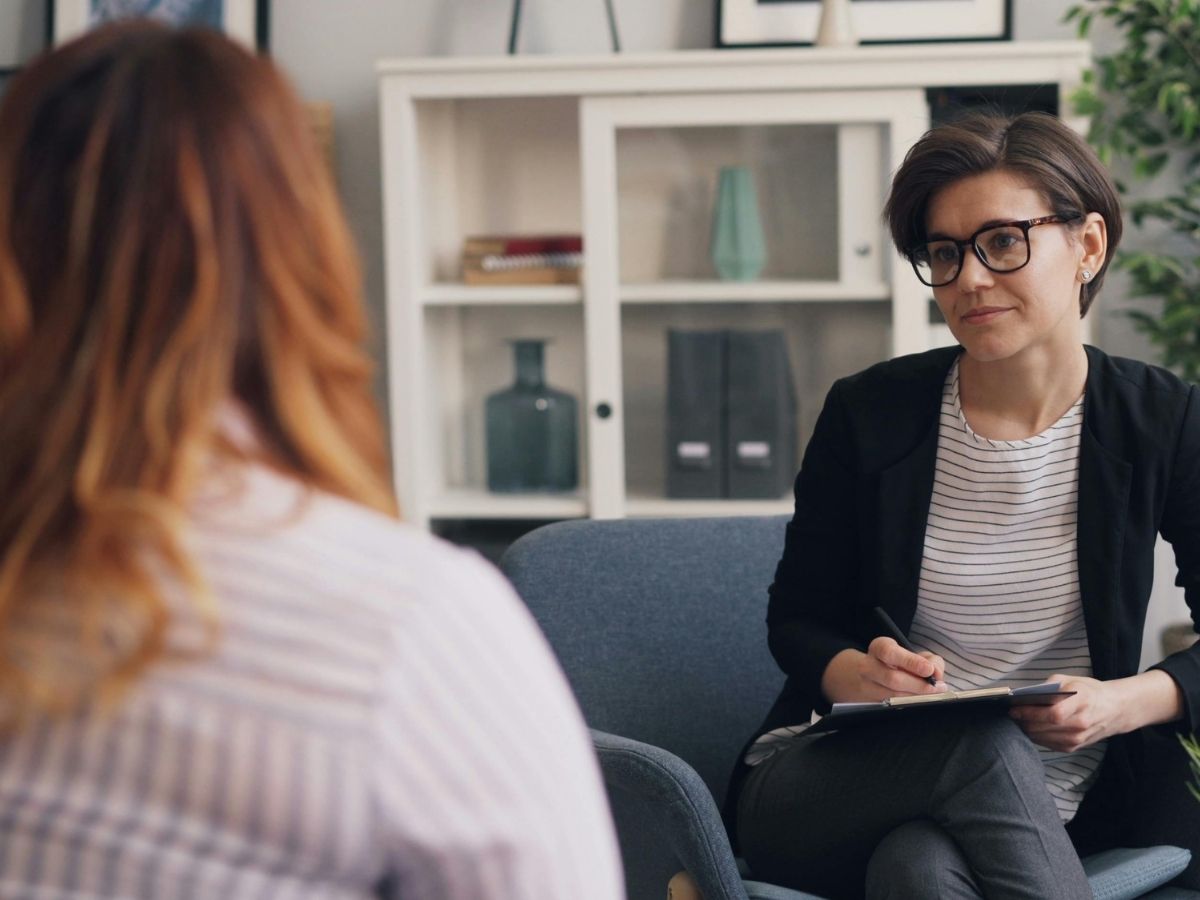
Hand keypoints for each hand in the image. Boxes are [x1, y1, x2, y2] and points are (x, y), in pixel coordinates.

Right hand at [822, 639, 946, 702]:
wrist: (861, 675)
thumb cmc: (895, 663)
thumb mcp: (910, 654)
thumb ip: (928, 660)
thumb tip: (936, 674)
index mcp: (878, 648)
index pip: (890, 653)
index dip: (910, 662)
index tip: (928, 670)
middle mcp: (867, 667)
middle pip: (892, 679)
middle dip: (919, 685)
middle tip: (937, 688)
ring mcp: (866, 688)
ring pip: (892, 697)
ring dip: (916, 698)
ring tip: (933, 696)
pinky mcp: (868, 705)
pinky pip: (891, 708)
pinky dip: (909, 707)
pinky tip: (920, 705)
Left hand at [1009, 675, 1128, 751]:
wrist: (1114, 710)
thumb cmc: (1089, 691)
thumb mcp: (1071, 680)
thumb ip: (1049, 686)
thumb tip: (1026, 694)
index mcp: (1082, 702)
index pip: (1053, 714)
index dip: (1031, 713)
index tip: (1015, 709)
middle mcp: (1081, 723)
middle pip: (1044, 728)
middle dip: (1024, 721)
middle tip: (1012, 714)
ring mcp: (1078, 738)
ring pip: (1044, 738)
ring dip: (1027, 730)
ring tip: (1018, 720)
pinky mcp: (1074, 747)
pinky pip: (1049, 744)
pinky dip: (1036, 736)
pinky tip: (1031, 728)